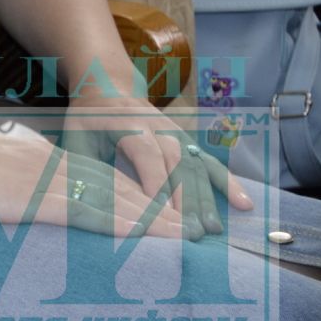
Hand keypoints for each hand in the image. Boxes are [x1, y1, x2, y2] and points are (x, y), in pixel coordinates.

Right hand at [0, 123, 186, 240]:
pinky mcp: (27, 198)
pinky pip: (82, 213)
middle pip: (116, 187)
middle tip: (197, 229)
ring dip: (152, 220)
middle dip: (160, 209)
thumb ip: (10, 183)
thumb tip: (21, 199)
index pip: (100, 178)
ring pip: (110, 199)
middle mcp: (49, 165)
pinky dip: (117, 225)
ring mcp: (40, 180)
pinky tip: (140, 238)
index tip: (170, 215)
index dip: (139, 197)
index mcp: (39, 158)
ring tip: (187, 237)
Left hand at [58, 94, 252, 241]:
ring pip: (196, 166)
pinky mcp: (188, 142)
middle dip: (186, 200)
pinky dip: (228, 183)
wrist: (108, 86)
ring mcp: (177, 134)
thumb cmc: (86, 120)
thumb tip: (84, 201)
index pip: (145, 153)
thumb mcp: (74, 139)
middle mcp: (158, 127)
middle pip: (177, 164)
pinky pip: (211, 162)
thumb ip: (82, 167)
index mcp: (126, 123)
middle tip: (192, 234)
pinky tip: (245, 204)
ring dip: (206, 198)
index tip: (162, 214)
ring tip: (213, 229)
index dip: (155, 182)